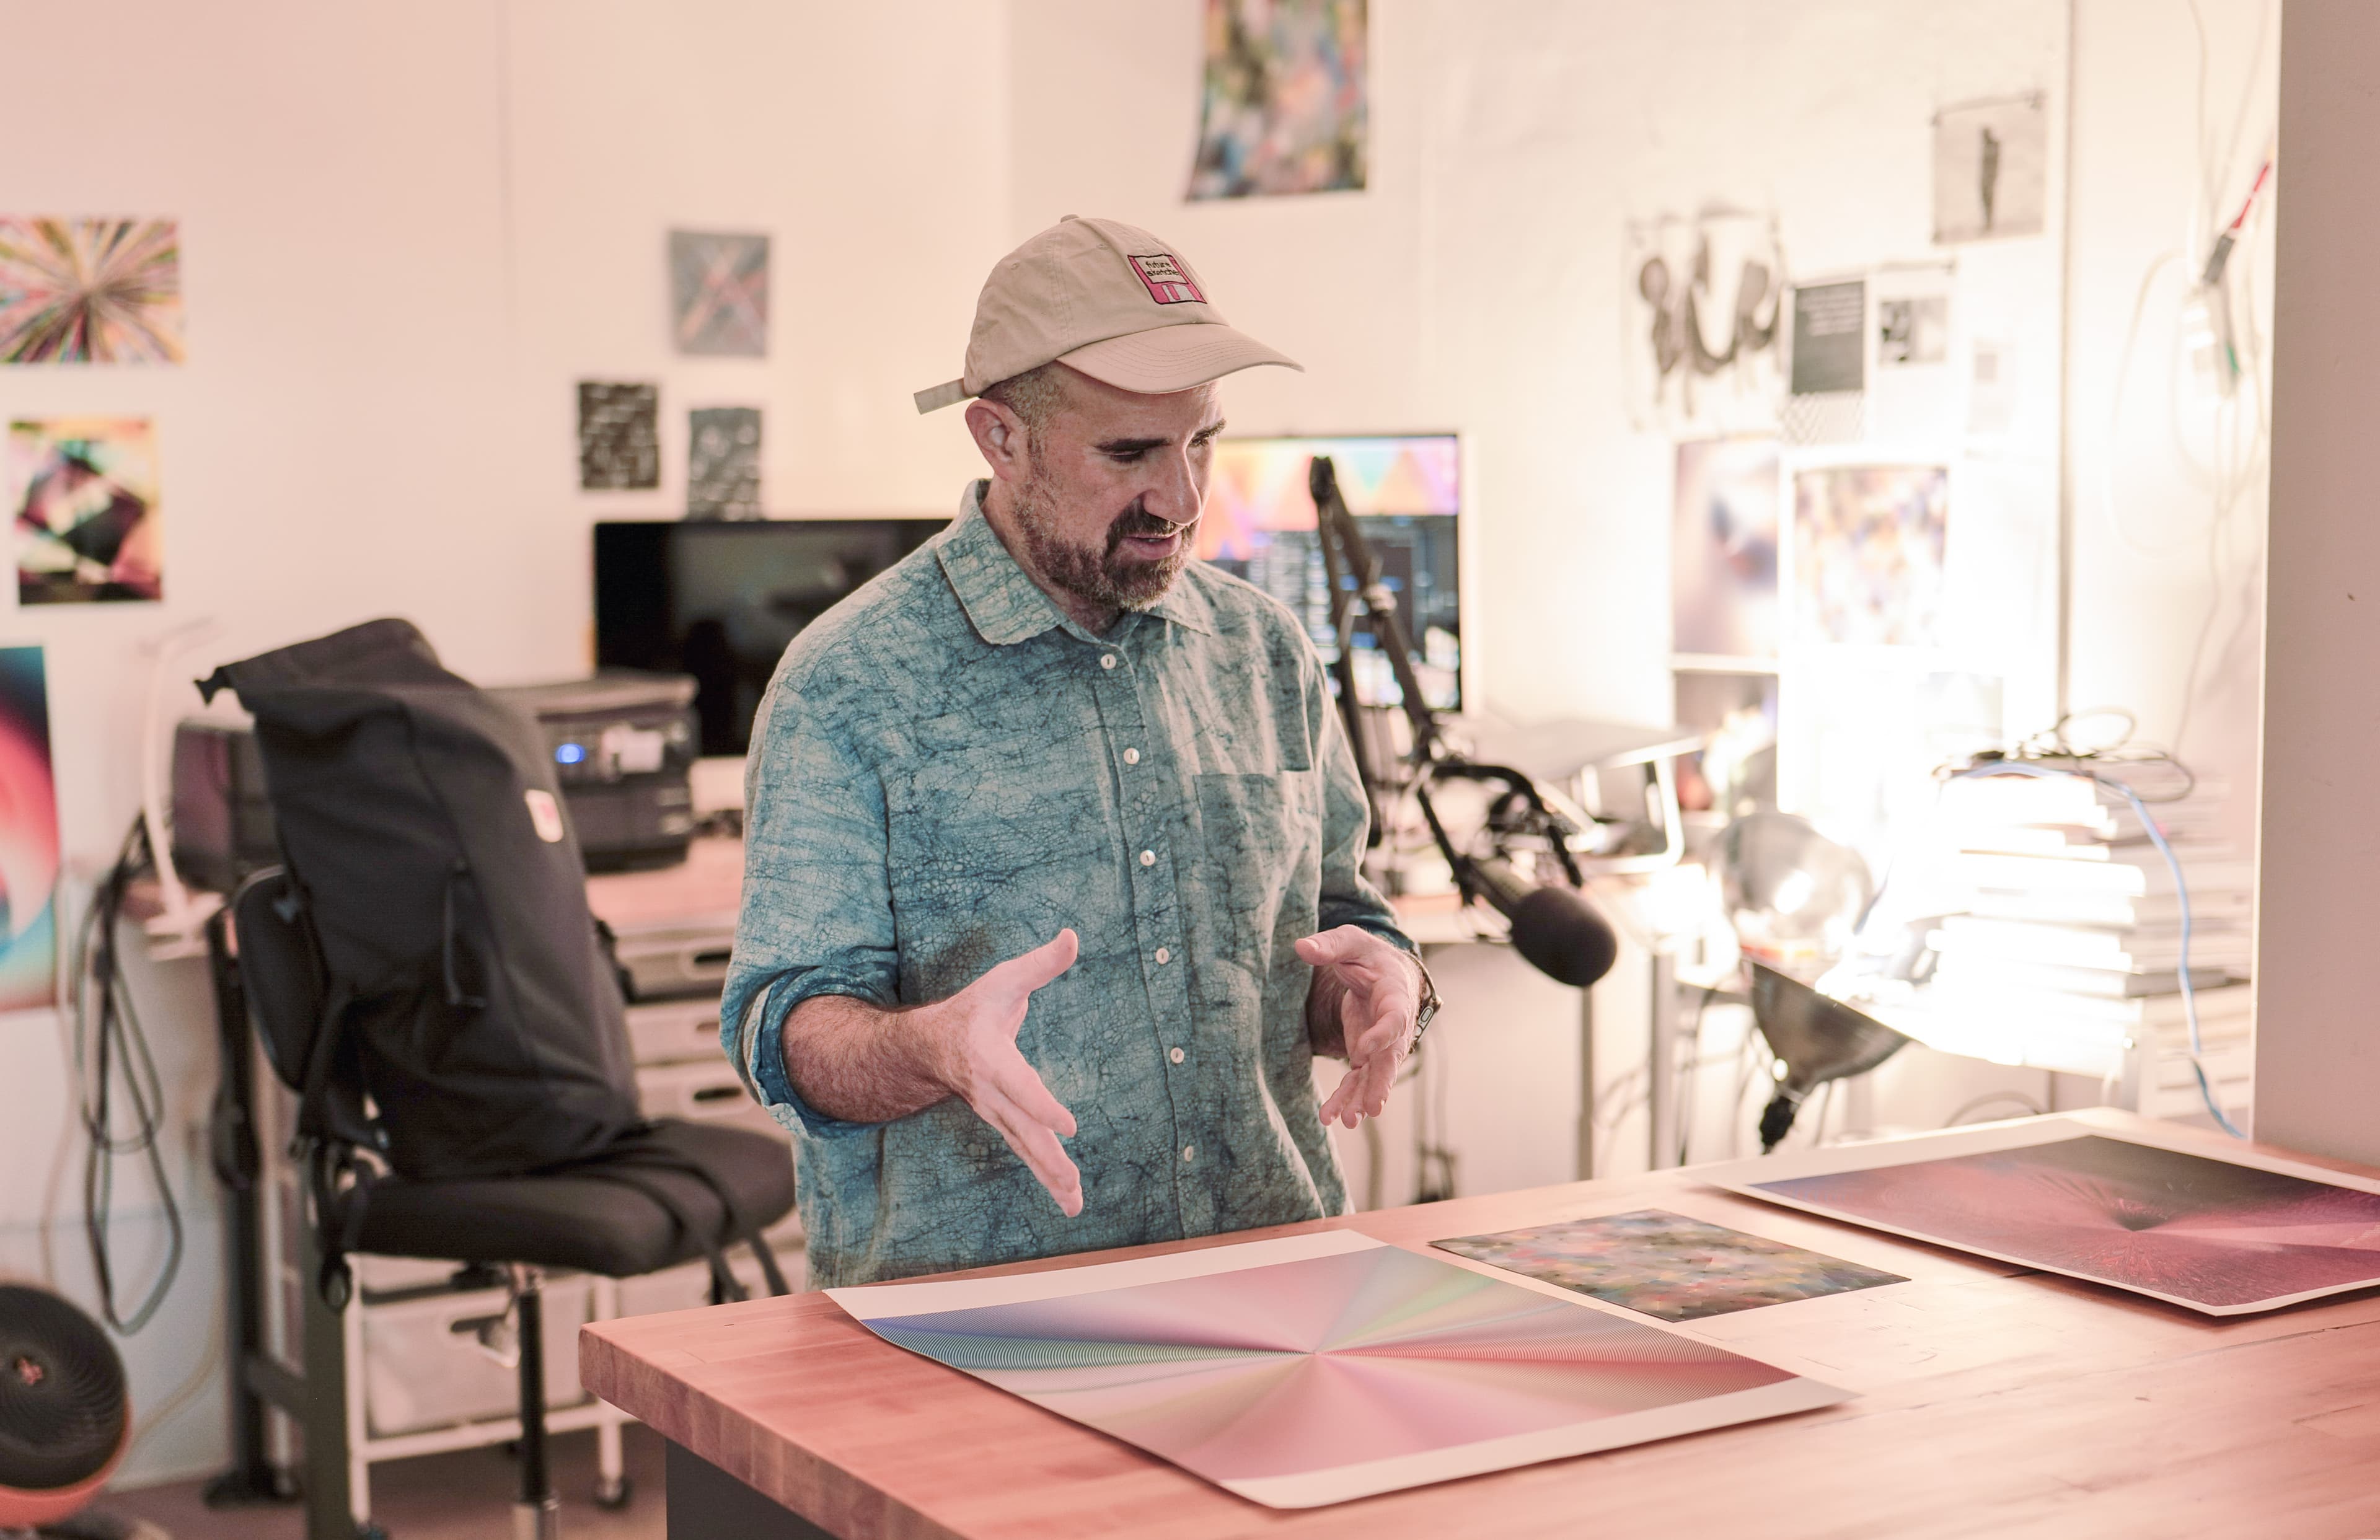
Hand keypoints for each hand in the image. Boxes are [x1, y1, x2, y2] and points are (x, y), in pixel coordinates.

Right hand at [924, 930, 1083, 1215]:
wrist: (929, 1046)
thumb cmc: (973, 1009)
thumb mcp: (1003, 980)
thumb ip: (1040, 964)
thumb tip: (1073, 935)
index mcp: (990, 1059)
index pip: (1019, 1086)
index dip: (1042, 1105)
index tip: (1070, 1125)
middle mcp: (991, 1094)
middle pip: (1023, 1130)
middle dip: (1047, 1158)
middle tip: (1072, 1183)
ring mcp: (996, 1114)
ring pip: (1025, 1149)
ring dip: (1050, 1177)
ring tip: (1075, 1204)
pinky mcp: (1005, 1125)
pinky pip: (1027, 1153)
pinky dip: (1047, 1178)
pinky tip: (1069, 1200)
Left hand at [1296, 926, 1421, 1129]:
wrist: (1385, 972)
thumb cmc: (1368, 954)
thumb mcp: (1351, 942)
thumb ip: (1329, 945)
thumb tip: (1300, 947)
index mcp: (1395, 996)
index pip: (1394, 1018)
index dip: (1381, 1035)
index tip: (1363, 1049)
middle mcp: (1395, 1026)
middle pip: (1390, 1058)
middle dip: (1380, 1083)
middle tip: (1372, 1107)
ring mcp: (1382, 1045)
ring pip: (1375, 1076)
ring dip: (1362, 1098)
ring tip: (1349, 1121)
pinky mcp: (1367, 1055)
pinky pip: (1359, 1080)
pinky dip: (1348, 1098)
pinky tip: (1333, 1118)